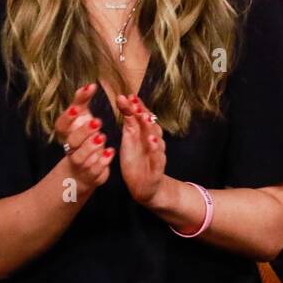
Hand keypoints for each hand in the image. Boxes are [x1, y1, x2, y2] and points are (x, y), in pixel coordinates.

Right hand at [53, 83, 112, 196]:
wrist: (82, 170)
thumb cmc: (83, 138)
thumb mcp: (82, 118)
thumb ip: (83, 102)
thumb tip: (90, 85)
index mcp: (67, 134)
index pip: (61, 126)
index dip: (68, 117)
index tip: (77, 108)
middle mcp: (71, 149)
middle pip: (72, 141)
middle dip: (84, 132)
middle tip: (97, 122)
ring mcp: (80, 163)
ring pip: (81, 157)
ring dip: (91, 147)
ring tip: (102, 137)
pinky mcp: (91, 174)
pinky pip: (95, 170)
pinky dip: (102, 162)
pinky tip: (110, 152)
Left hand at [117, 92, 166, 206]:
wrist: (145, 186)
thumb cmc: (137, 161)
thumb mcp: (129, 140)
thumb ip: (129, 122)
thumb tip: (124, 101)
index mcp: (144, 135)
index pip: (142, 117)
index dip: (136, 106)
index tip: (127, 95)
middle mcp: (153, 142)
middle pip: (150, 125)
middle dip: (143, 113)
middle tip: (134, 102)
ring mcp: (156, 155)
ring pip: (156, 140)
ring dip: (151, 129)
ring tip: (144, 118)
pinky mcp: (157, 169)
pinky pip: (158, 159)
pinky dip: (156, 151)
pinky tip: (152, 143)